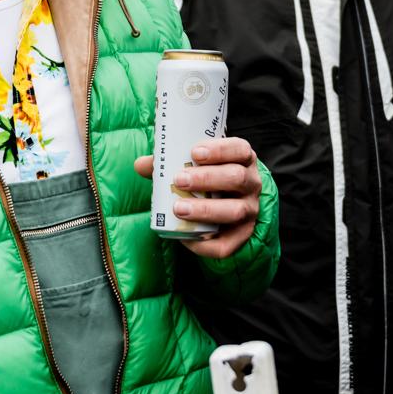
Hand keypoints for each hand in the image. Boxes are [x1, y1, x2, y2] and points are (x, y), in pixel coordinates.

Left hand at [134, 136, 261, 258]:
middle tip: (179, 180)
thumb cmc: (206, 177)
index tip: (195, 152)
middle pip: (236, 178)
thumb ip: (167, 162)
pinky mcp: (242, 235)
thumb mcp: (193, 164)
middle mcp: (251, 184)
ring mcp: (250, 210)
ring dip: (206, 210)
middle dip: (207, 178)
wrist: (226, 204)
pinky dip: (205, 244)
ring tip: (178, 208)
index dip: (220, 149)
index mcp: (242, 159)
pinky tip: (184, 238)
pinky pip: (228, 244)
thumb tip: (141, 164)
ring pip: (235, 211)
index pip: (239, 149)